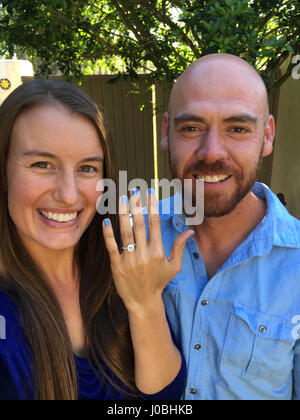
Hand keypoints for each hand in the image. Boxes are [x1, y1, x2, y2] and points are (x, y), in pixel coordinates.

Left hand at [103, 189, 193, 313]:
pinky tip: (106, 221)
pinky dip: (108, 234)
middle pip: (140, 224)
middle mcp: (144, 254)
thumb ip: (179, 247)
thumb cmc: (159, 282)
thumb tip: (190, 231)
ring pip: (126, 232)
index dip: (152, 206)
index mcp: (158, 252)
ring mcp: (129, 260)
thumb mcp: (174, 266)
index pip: (154, 224)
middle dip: (137, 205)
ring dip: (123, 214)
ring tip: (121, 199)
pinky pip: (112, 247)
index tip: (150, 192)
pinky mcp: (117, 265)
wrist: (143, 302)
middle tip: (134, 190)